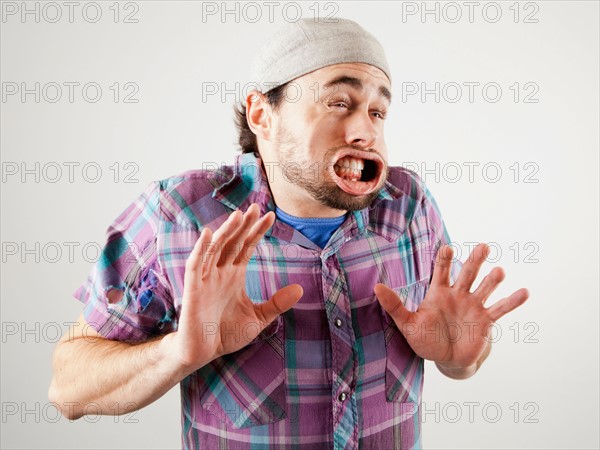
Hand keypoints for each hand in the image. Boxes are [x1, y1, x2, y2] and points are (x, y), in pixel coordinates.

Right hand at [166, 204, 302, 373]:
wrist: (202, 353)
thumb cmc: (226, 334)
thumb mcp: (258, 318)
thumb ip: (276, 304)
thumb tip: (300, 289)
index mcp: (234, 275)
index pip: (246, 246)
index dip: (257, 231)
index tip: (271, 216)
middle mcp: (219, 272)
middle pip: (232, 242)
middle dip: (243, 224)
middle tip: (255, 206)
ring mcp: (205, 278)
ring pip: (215, 248)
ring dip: (226, 231)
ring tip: (238, 215)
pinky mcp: (192, 289)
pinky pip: (195, 265)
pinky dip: (200, 249)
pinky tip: (208, 234)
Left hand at [374, 243, 528, 370]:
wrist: (446, 359)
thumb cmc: (426, 339)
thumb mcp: (407, 324)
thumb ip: (394, 306)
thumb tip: (376, 287)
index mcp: (439, 293)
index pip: (441, 271)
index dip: (444, 259)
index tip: (447, 247)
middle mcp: (458, 295)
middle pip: (467, 273)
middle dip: (474, 261)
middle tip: (483, 246)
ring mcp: (474, 306)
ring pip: (485, 288)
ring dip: (493, 280)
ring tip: (499, 271)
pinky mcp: (486, 320)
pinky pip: (500, 309)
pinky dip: (512, 301)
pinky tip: (524, 292)